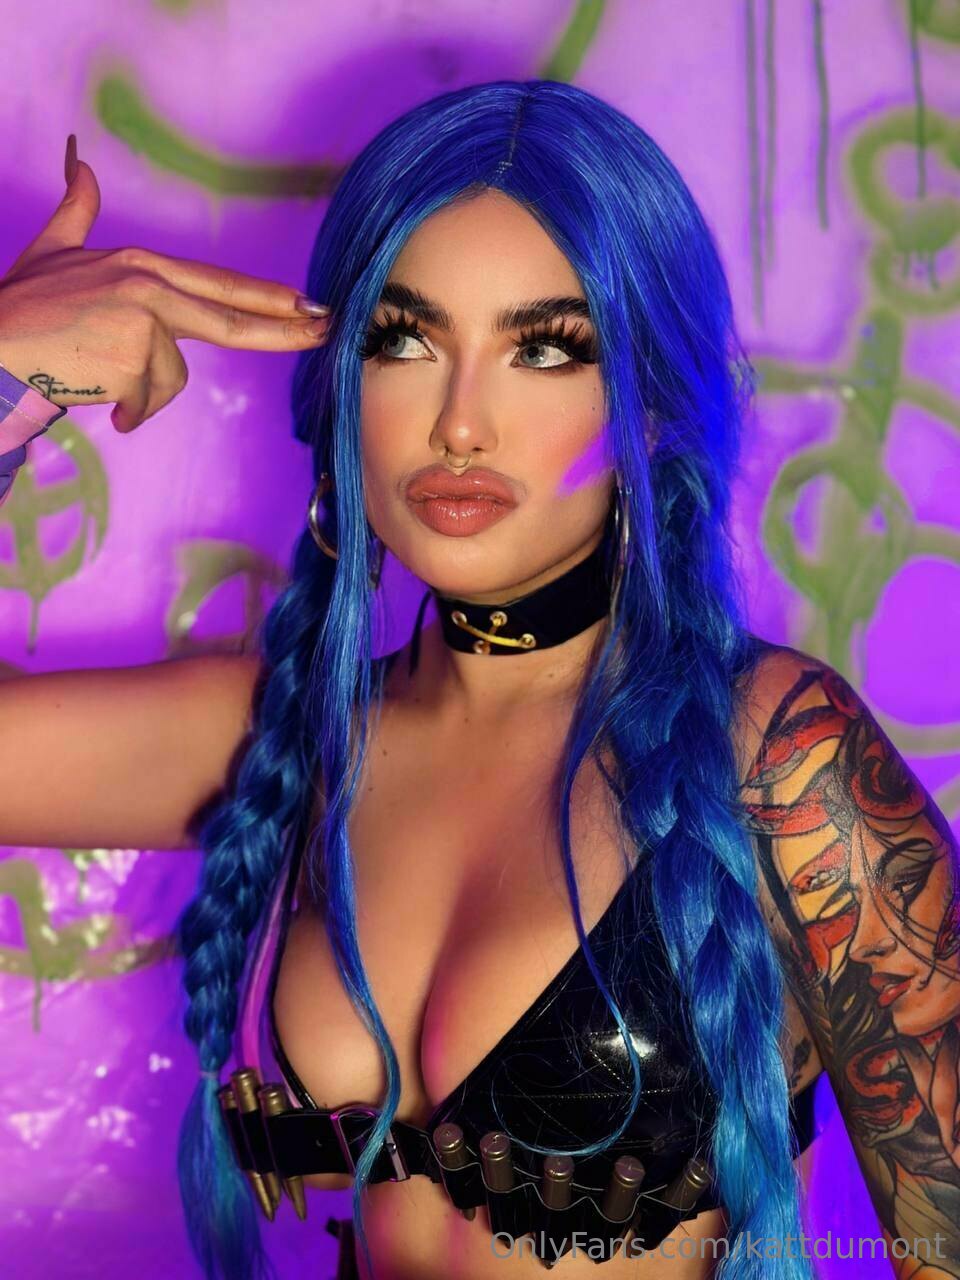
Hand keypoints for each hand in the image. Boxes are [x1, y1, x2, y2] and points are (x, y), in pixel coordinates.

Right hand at [0, 134, 331, 431]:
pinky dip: (126, 410)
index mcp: (141, 265)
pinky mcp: (131, 362)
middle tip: (325, 331)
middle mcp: (148, 288)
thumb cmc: (23, 307)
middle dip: (284, 329)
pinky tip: (96, 397)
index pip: (220, 284)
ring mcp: (142, 325)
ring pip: (171, 378)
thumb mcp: (53, 249)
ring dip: (140, 392)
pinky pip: (146, 402)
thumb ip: (77, 210)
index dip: (269, 297)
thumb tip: (79, 162)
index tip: (309, 304)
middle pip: (230, 319)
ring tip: (98, 377)